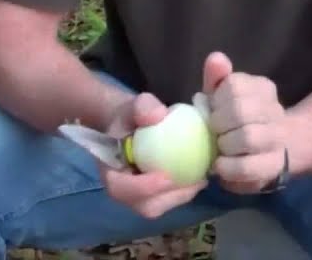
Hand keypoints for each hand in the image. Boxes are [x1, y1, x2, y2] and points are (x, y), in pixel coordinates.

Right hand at [99, 92, 207, 217]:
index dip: (142, 188)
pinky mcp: (151, 195)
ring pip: (158, 207)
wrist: (129, 124)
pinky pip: (166, 201)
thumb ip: (142, 107)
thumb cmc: (130, 117)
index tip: (166, 176)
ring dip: (180, 197)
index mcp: (109, 170)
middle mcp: (121, 189)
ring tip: (201, 180)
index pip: (120, 188)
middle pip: (144, 206)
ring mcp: (136, 196)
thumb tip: (158, 115)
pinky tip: (201, 178)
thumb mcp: (134, 105)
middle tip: (194, 182)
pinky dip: (184, 192)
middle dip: (169, 197)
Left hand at [202, 51, 288, 193]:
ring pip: (249, 137)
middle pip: (241, 110)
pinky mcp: (274, 166)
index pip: (235, 85)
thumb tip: (216, 58)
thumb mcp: (222, 96)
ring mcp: (278, 139)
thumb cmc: (234, 120)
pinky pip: (248, 167)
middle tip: (214, 131)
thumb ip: (217, 77)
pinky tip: (220, 165)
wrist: (266, 151)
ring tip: (220, 148)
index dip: (217, 100)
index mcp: (263, 88)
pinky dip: (228, 167)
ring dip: (225, 144)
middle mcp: (276, 110)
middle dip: (219, 123)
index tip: (214, 109)